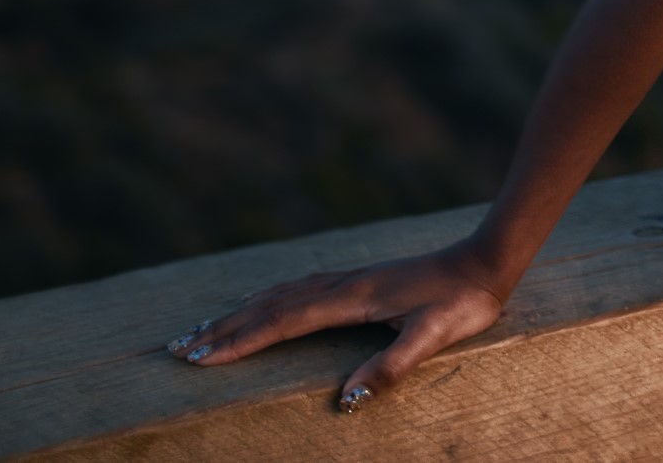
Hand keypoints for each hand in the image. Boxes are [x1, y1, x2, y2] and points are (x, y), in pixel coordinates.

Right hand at [166, 242, 510, 412]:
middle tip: (176, 349)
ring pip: (282, 294)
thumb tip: (343, 402)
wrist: (486, 261)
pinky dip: (270, 297)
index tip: (200, 358)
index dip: (240, 341)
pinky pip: (300, 287)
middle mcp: (343, 284)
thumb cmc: (463, 302)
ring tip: (203, 329)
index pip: (283, 323)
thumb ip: (389, 367)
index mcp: (353, 299)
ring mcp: (350, 278)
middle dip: (223, 329)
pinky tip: (264, 301)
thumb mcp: (433, 339)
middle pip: (270, 306)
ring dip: (240, 312)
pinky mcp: (360, 279)